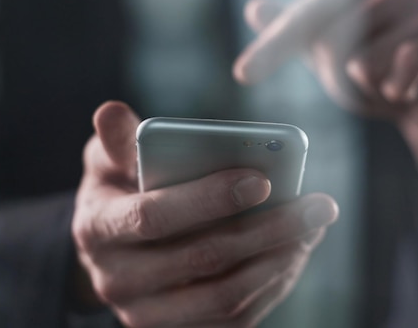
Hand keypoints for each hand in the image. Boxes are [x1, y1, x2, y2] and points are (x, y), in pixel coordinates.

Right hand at [72, 101, 338, 326]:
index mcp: (97, 229)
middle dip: (267, 230)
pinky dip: (271, 286)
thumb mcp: (109, 161)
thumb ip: (117, 141)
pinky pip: (232, 319)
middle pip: (201, 260)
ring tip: (315, 227)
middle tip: (319, 205)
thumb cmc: (120, 192)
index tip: (261, 179)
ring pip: (224, 296)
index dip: (207, 200)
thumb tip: (112, 112)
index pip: (152, 217)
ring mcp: (147, 314)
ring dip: (278, 260)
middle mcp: (116, 281)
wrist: (115, 250)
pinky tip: (295, 252)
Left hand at [234, 0, 417, 191]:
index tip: (242, 75)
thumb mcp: (328, 55)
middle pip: (333, 40)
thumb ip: (294, 31)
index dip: (275, 45)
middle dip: (338, 74)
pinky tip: (412, 90)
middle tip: (368, 79)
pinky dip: (398, 91)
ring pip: (366, 63)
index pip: (309, 12)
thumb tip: (254, 7)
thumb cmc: (378, 76)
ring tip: (395, 83)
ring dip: (373, 88)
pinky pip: (404, 69)